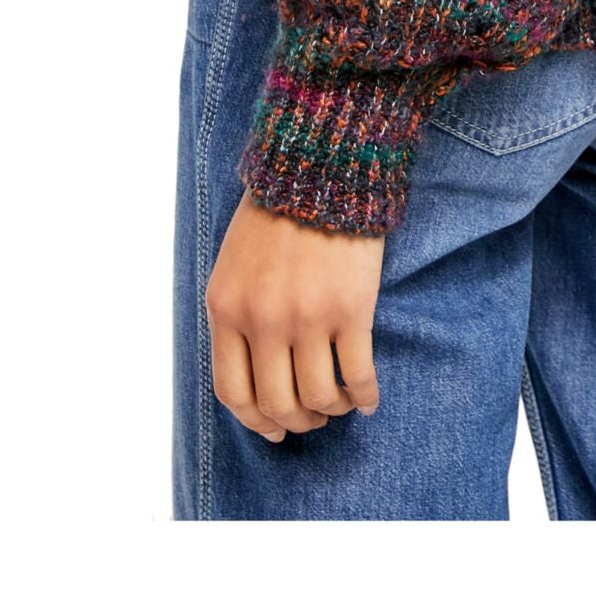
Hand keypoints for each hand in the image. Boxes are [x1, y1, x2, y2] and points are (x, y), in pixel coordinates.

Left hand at [204, 189, 385, 440]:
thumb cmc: (277, 210)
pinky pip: (358, 374)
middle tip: (313, 418)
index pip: (233, 391)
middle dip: (296, 421)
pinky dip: (364, 397)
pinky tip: (368, 399)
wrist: (321, 166)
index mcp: (228, 309)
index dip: (255, 421)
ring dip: (330, 411)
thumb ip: (237, 312)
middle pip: (276, 403)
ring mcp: (307, 317)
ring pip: (317, 396)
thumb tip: (253, 368)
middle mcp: (263, 321)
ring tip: (340, 404)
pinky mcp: (351, 309)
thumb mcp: (234, 263)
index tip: (274, 429)